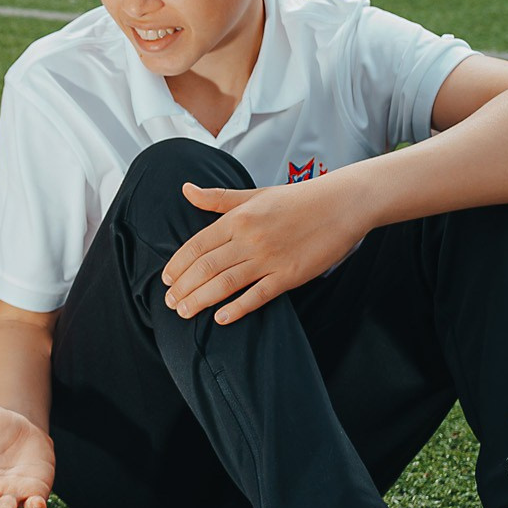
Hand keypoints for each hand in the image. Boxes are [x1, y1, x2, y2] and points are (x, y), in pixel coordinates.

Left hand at [161, 177, 370, 325]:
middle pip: (206, 267)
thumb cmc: (296, 199)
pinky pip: (259, 295)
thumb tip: (186, 189)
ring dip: (201, 300)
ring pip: (226, 283)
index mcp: (237, 218)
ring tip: (185, 312)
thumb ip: (217, 198)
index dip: (178, 264)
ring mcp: (269, 258)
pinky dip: (238, 308)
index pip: (197, 245)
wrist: (340, 204)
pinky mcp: (290, 275)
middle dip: (184, 287)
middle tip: (170, 302)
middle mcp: (249, 238)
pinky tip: (221, 319)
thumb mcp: (254, 195)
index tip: (166, 279)